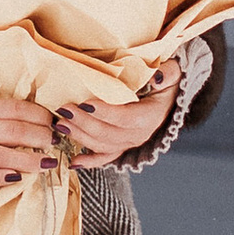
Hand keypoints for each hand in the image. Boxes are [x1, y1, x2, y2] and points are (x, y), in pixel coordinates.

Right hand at [0, 92, 62, 187]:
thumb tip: (31, 114)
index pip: (16, 109)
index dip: (39, 115)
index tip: (54, 121)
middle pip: (14, 132)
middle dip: (40, 137)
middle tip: (57, 141)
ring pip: (2, 155)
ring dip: (28, 160)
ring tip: (48, 163)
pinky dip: (0, 178)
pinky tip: (17, 178)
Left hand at [57, 59, 180, 167]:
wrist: (168, 98)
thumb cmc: (166, 82)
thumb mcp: (173, 73)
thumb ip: (168, 73)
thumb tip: (156, 78)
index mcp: (150, 117)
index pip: (125, 118)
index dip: (104, 113)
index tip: (84, 103)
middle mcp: (139, 135)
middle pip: (108, 133)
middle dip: (84, 123)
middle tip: (64, 109)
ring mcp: (129, 143)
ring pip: (102, 145)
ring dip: (79, 137)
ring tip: (60, 124)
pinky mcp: (122, 146)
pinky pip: (105, 157)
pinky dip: (89, 162)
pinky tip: (73, 161)